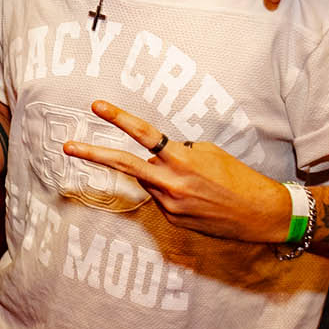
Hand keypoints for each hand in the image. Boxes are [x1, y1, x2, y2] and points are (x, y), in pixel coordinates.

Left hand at [63, 100, 290, 242]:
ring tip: (196, 181)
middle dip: (94, 154)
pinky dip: (170, 192)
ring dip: (158, 175)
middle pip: (125, 164)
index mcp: (182, 159)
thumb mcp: (210, 152)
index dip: (119, 118)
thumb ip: (179, 151)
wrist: (262, 215)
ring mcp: (169, 205)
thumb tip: (158, 155)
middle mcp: (171, 183)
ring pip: (148, 182)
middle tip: (67, 146)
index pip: (144, 134)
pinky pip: (161, 199)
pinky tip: (196, 197)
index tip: (96, 106)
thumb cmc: (239, 177)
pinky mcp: (172, 221)